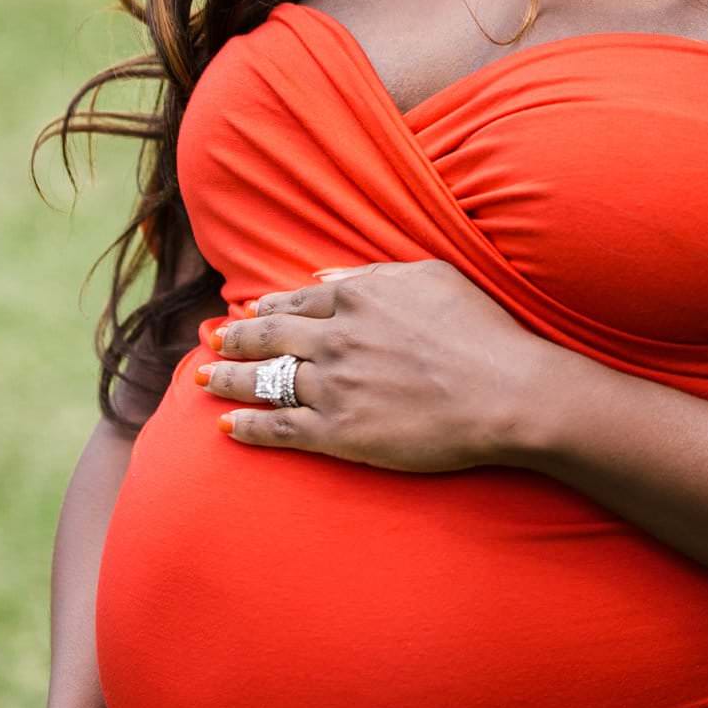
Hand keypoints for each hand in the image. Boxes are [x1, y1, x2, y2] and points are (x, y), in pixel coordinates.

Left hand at [200, 259, 550, 470]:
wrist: (504, 391)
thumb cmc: (480, 331)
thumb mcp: (430, 276)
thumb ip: (373, 274)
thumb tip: (326, 280)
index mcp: (357, 299)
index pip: (296, 304)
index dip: (266, 309)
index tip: (247, 312)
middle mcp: (336, 339)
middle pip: (268, 337)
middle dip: (234, 338)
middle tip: (211, 340)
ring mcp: (334, 386)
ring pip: (265, 381)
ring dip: (228, 379)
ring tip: (202, 379)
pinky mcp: (339, 432)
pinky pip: (279, 428)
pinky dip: (248, 427)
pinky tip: (226, 428)